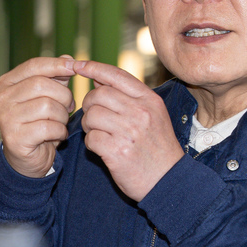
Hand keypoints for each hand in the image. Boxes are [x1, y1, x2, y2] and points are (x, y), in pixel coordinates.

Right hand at [0, 56, 76, 177]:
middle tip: (69, 107)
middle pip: (41, 85)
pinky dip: (60, 131)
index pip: (33, 66)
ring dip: (62, 115)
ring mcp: (6, 119)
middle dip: (63, 95)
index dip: (56, 65)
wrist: (27, 157)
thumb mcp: (46, 96)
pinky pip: (48, 127)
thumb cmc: (38, 122)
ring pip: (47, 106)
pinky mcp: (15, 138)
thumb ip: (55, 77)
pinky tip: (58, 135)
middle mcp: (2, 99)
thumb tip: (68, 58)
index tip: (76, 67)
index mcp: (6, 83)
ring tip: (61, 122)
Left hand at [73, 60, 181, 200]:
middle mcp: (141, 113)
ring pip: (91, 115)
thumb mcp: (152, 116)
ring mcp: (129, 132)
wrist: (169, 181)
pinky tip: (102, 149)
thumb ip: (128, 96)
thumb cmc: (156, 147)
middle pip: (98, 94)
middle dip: (89, 105)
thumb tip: (98, 77)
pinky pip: (90, 138)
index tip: (77, 65)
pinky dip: (91, 143)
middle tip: (94, 118)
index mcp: (150, 100)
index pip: (116, 75)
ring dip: (88, 125)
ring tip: (99, 134)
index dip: (94, 67)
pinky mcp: (118, 152)